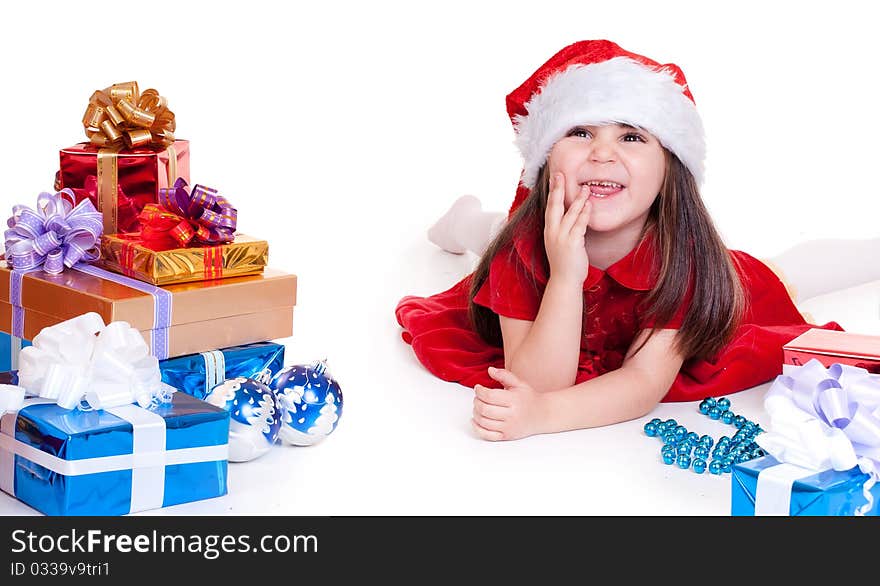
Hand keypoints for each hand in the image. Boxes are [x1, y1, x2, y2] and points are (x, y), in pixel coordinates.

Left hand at [471, 367, 547, 440]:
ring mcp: (509, 427)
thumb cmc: (528, 398)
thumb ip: (504, 375)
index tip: (478, 388)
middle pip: (484, 409)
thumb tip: (489, 370)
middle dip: (476, 401)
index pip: (489, 396)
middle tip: (477, 397)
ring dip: (475, 413)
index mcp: (514, 400)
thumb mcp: (519, 383)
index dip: (479, 391)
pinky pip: (487, 435)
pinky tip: (475, 420)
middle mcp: (512, 415)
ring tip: (478, 406)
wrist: (542, 415)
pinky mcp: (506, 436)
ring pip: (483, 422)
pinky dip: (477, 428)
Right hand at [544, 172, 590, 286]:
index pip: (549, 207)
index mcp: (549, 231)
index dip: (552, 192)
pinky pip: (579, 225)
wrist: (564, 280)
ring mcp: (561, 237)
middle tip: (559, 174)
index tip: (554, 179)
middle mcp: (552, 232)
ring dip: (578, 199)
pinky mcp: (572, 243)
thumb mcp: (559, 243)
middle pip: (554, 206)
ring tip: (585, 188)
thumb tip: (573, 216)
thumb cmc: (565, 263)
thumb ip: (563, 229)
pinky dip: (584, 214)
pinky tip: (589, 205)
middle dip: (557, 189)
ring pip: (570, 214)